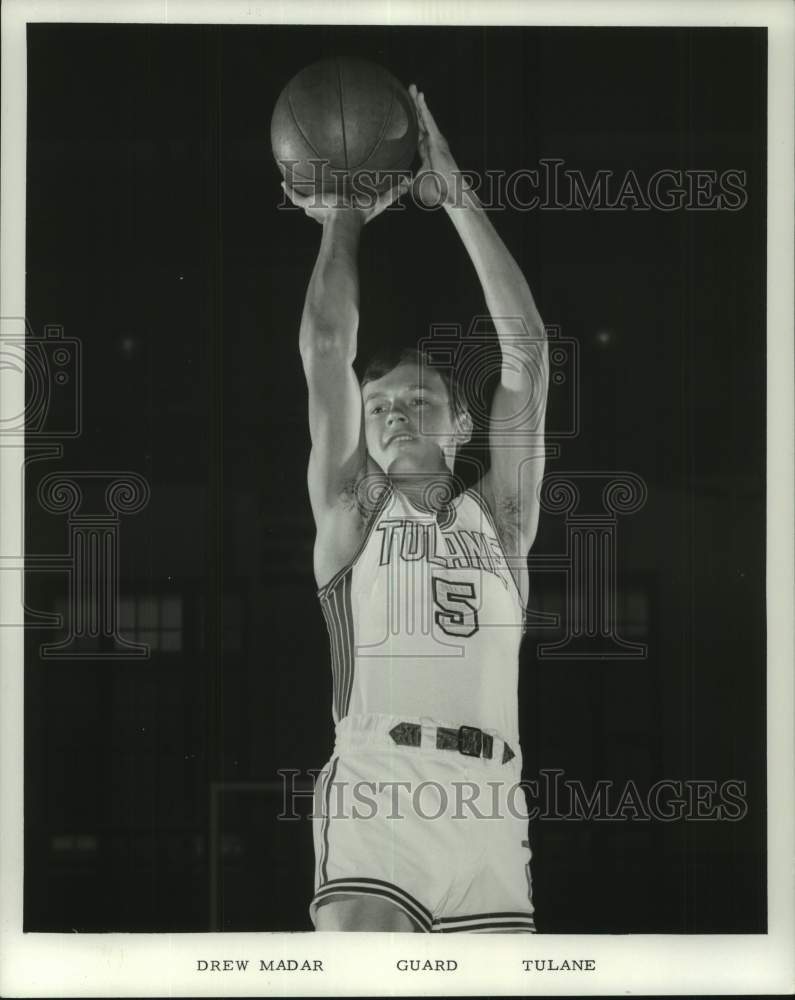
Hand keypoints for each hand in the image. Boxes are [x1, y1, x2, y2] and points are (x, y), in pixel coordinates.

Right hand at [281, 175, 408, 224]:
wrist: (344, 220)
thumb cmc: (360, 213)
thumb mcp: (381, 202)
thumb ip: (394, 193)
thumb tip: (409, 182)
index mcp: (343, 209)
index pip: (340, 202)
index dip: (340, 198)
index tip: (340, 191)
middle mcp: (328, 210)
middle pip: (322, 202)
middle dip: (321, 196)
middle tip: (319, 185)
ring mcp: (316, 209)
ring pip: (307, 201)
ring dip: (303, 195)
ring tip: (297, 181)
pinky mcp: (308, 205)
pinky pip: (295, 197)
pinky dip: (288, 191)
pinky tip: (282, 182)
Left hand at [408, 85, 468, 206]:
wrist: (450, 190)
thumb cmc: (437, 187)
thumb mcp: (417, 182)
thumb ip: (407, 182)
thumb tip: (398, 185)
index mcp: (426, 148)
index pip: (417, 129)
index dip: (411, 117)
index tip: (404, 106)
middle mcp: (431, 141)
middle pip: (421, 119)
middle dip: (415, 104)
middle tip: (408, 88)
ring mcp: (435, 140)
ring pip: (425, 117)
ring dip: (419, 102)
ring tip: (413, 88)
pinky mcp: (437, 140)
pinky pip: (429, 122)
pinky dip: (424, 109)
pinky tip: (420, 98)